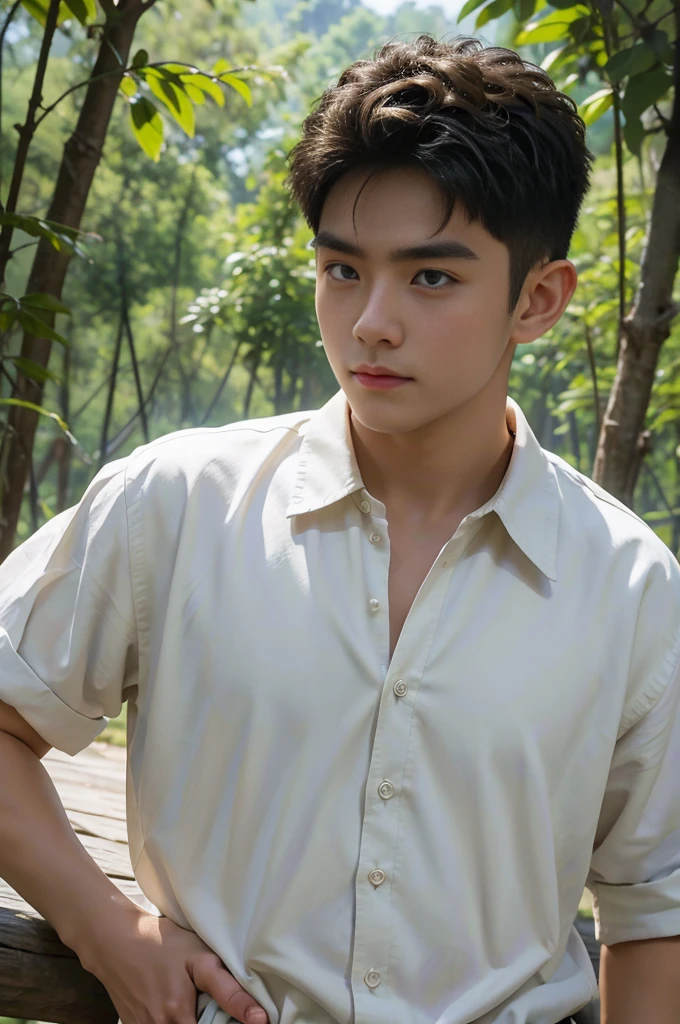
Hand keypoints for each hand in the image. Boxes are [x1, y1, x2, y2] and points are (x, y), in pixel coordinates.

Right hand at [80, 904, 267, 1023]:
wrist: (115, 940)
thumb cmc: (161, 944)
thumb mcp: (201, 958)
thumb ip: (230, 991)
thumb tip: (260, 1019)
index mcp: (177, 1018)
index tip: (234, 1018)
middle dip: (207, 1020)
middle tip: (207, 1003)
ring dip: (189, 1019)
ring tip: (191, 1001)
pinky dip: (171, 1019)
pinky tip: (174, 1003)